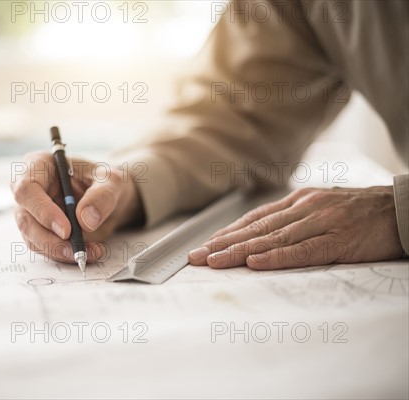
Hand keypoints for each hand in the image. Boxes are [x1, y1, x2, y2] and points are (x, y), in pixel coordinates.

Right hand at [11, 152, 142, 262]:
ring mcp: (31, 214)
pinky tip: (90, 251)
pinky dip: (66, 255)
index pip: (27, 189)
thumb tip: (86, 220)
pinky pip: (46, 249)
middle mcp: (29, 191)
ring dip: (61, 251)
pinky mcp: (39, 233)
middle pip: (25, 220)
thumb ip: (102, 196)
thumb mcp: (111, 180)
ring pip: (33, 239)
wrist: (109, 198)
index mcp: (39, 166)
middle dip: (50, 240)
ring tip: (92, 251)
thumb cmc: (104, 181)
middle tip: (77, 250)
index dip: (43, 211)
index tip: (66, 230)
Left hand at [188, 186, 403, 269]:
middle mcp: (304, 208)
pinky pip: (303, 250)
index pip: (254, 219)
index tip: (204, 246)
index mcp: (298, 202)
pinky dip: (277, 257)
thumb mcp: (321, 208)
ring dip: (240, 251)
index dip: (227, 233)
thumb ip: (294, 220)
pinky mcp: (339, 239)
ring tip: (215, 261)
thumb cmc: (360, 212)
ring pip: (272, 238)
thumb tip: (262, 237)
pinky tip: (256, 263)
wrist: (402, 208)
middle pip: (256, 228)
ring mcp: (321, 222)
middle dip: (223, 244)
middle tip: (197, 257)